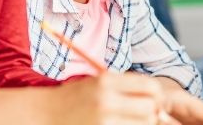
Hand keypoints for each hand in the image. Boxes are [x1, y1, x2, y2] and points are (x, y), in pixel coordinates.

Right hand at [48, 72, 167, 124]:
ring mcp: (103, 121)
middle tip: (148, 115)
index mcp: (106, 81)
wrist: (43, 115)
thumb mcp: (99, 83)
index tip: (157, 102)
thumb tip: (159, 101)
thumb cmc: (74, 98)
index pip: (151, 87)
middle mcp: (105, 101)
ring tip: (132, 121)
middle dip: (153, 112)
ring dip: (143, 124)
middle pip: (150, 108)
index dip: (158, 96)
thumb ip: (128, 88)